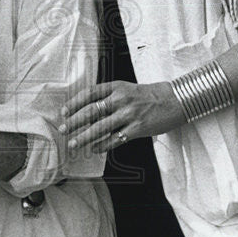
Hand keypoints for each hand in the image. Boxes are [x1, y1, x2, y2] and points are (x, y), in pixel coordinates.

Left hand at [60, 80, 184, 151]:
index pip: (90, 93)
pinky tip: (94, 149)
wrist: (175, 100)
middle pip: (91, 111)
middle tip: (62, 130)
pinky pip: (116, 139)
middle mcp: (121, 99)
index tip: (63, 112)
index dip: (74, 103)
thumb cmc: (149, 95)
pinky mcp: (138, 128)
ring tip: (73, 144)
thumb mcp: (127, 89)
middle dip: (74, 122)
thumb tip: (88, 112)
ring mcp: (130, 114)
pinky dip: (103, 145)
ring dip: (84, 137)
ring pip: (101, 128)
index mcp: (117, 87)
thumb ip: (110, 98)